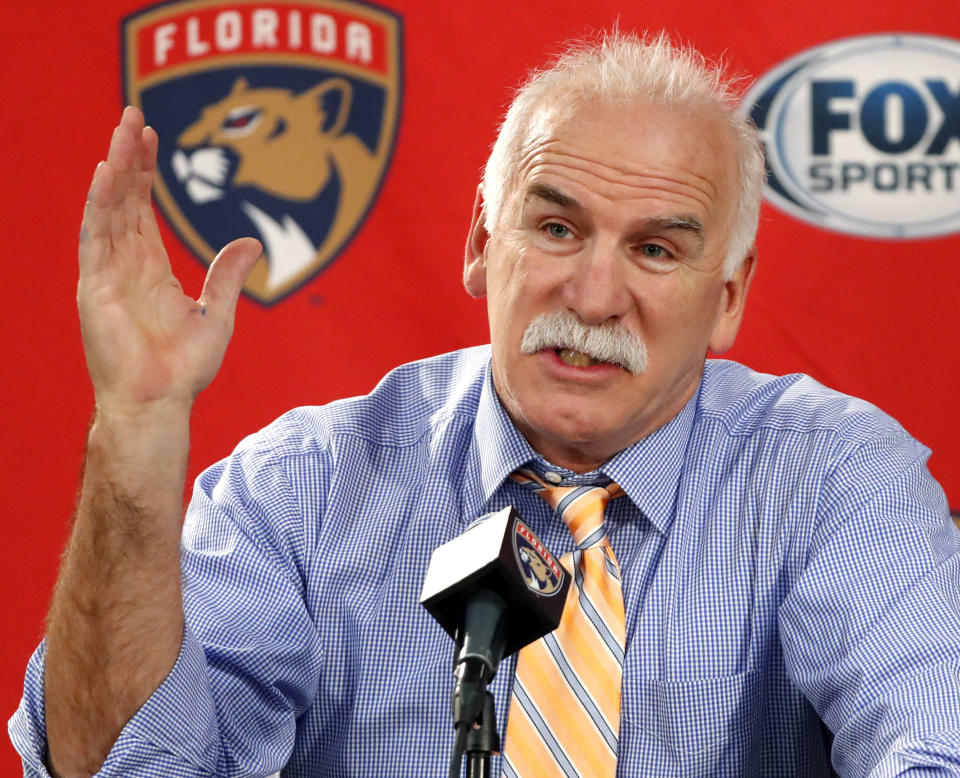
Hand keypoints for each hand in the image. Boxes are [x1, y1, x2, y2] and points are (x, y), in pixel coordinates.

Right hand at [78, 106, 260, 416]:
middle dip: (130, 157)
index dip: (147, 173)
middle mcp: (124, 264)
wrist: (161, 400)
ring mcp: (106, 273)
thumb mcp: (218, 312)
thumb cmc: (184, 367)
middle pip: (124, 199)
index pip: (143, 209)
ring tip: (124, 129)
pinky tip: (107, 172)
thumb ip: (229, 274)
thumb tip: (252, 241)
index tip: (153, 136)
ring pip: (108, 208)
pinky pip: (95, 237)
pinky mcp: (93, 287)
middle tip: (134, 114)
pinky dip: (99, 204)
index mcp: (150, 268)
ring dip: (116, 168)